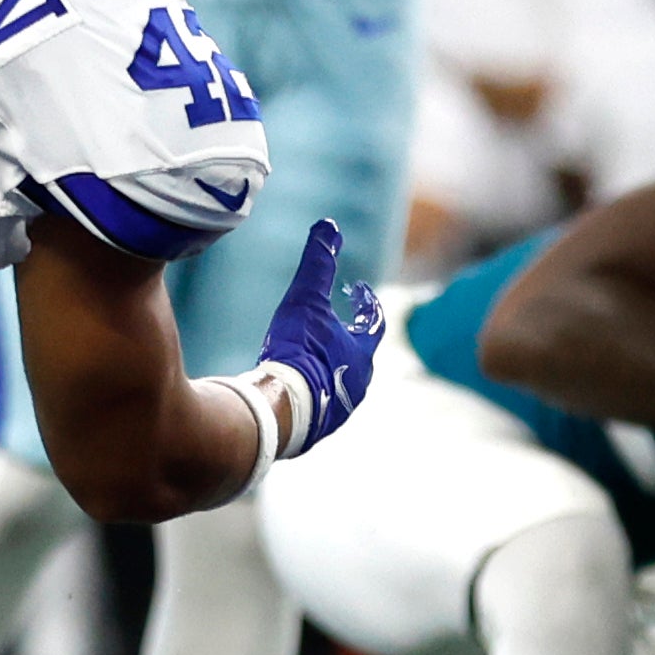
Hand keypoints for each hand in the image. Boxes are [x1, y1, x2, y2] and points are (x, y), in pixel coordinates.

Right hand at [237, 220, 385, 462]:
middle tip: (335, 326)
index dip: (364, 304)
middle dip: (348, 338)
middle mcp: (358, 383)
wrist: (282, 409)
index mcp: (361, 352)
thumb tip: (328, 226)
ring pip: (340, 383)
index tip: (357, 291)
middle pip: (358, 355)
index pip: (372, 322)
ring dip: (330, 367)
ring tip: (313, 358)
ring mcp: (339, 409)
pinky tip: (296, 389)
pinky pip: (319, 405)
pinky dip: (312, 392)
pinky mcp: (317, 429)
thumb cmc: (299, 352)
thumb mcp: (306, 300)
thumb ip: (318, 264)